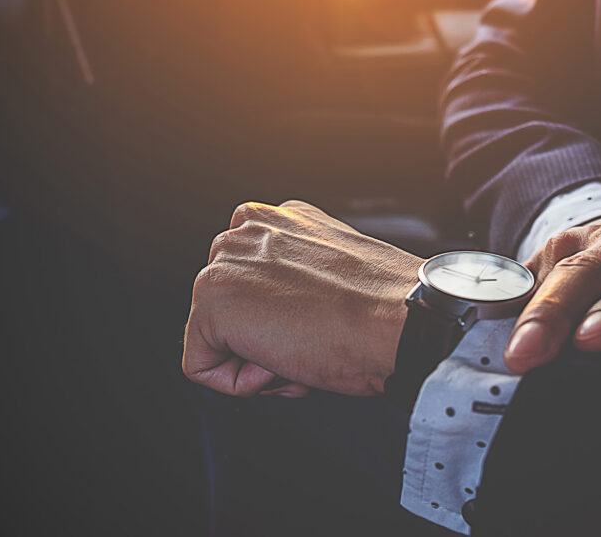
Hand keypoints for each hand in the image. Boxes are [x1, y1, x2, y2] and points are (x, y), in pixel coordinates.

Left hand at [182, 201, 421, 397]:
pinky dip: (237, 383)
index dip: (281, 319)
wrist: (399, 320)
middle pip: (229, 308)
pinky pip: (201, 365)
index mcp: (279, 218)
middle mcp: (247, 230)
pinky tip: (282, 363)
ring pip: (214, 336)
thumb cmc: (385, 306)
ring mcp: (225, 263)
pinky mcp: (213, 302)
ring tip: (300, 350)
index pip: (250, 282)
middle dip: (263, 337)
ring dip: (254, 358)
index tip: (316, 323)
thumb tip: (280, 308)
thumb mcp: (335, 269)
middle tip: (309, 341)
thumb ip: (297, 273)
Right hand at [504, 215, 600, 372]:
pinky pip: (519, 275)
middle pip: (586, 272)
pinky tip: (483, 326)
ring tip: (504, 352)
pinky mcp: (545, 253)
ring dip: (522, 312)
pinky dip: (500, 301)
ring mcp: (582, 241)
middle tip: (529, 354)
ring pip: (549, 270)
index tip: (592, 342)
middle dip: (555, 313)